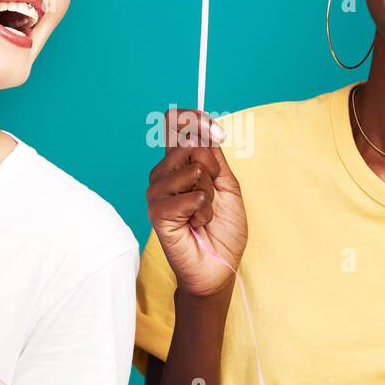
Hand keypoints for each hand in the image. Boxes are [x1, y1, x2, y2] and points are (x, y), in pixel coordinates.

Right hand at [146, 108, 246, 297]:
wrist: (219, 266)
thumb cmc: (223, 230)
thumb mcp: (228, 186)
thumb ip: (214, 157)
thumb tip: (203, 129)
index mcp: (180, 164)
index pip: (175, 127)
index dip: (192, 118)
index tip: (213, 127)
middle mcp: (164, 174)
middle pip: (190, 146)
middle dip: (213, 170)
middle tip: (213, 196)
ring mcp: (158, 192)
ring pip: (193, 170)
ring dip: (210, 196)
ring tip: (203, 214)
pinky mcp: (157, 212)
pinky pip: (190, 196)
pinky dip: (203, 211)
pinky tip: (196, 224)